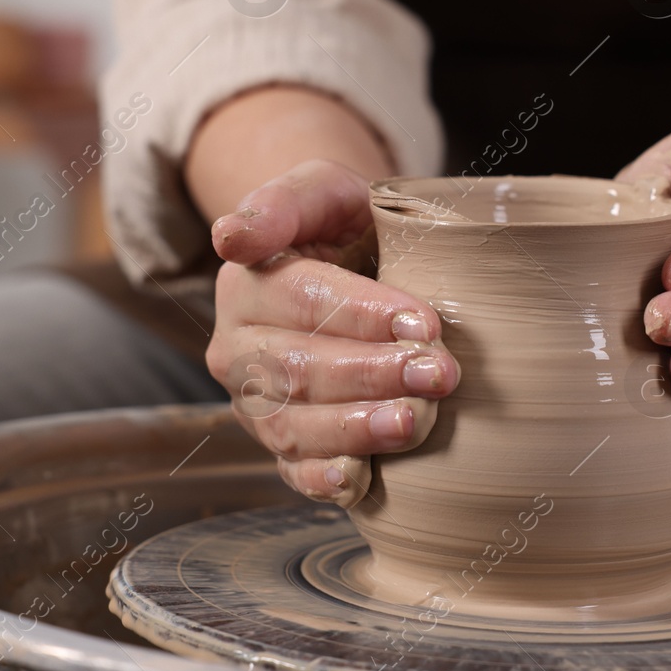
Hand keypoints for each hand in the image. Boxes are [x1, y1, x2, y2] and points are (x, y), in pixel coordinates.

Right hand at [206, 159, 458, 507]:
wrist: (353, 266)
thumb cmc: (343, 226)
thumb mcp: (321, 190)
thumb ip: (284, 201)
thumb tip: (230, 237)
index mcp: (247, 283)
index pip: (304, 300)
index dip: (365, 313)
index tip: (425, 321)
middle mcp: (238, 349)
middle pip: (300, 368)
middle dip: (374, 374)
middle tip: (440, 374)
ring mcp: (256, 403)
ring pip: (296, 425)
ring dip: (358, 428)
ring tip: (415, 421)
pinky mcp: (282, 444)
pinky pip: (293, 472)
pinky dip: (323, 480)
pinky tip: (361, 478)